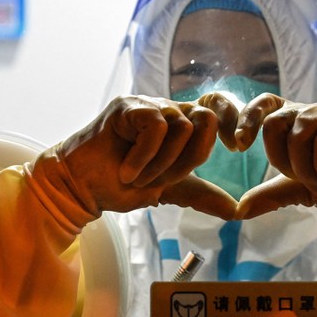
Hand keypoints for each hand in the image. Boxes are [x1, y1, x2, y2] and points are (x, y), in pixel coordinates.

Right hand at [57, 95, 236, 219]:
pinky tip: (127, 172)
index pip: (217, 107)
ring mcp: (147, 105)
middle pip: (206, 120)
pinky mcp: (127, 106)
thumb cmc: (119, 185)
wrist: (79, 188)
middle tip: (165, 181)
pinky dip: (145, 157)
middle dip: (192, 158)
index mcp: (181, 123)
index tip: (237, 147)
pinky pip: (156, 128)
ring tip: (138, 178)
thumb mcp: (168, 190)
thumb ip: (200, 194)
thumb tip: (235, 210)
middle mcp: (167, 109)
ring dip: (162, 164)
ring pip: (182, 128)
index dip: (233, 119)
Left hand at [232, 94, 316, 219]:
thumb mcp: (302, 191)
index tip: (238, 146)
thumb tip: (238, 210)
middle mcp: (314, 112)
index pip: (264, 104)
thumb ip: (271, 194)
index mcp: (298, 122)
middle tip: (303, 181)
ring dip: (306, 171)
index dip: (247, 118)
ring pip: (299, 134)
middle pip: (274, 123)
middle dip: (280, 160)